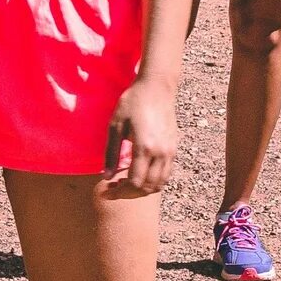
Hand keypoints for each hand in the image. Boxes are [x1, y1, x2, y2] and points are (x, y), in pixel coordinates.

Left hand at [99, 79, 178, 199]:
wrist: (157, 87)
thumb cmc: (133, 102)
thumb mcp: (115, 126)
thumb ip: (111, 153)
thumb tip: (106, 176)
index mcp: (144, 147)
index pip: (135, 182)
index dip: (120, 191)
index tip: (107, 189)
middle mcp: (160, 152)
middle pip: (148, 187)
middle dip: (130, 193)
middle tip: (115, 187)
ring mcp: (170, 151)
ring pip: (160, 183)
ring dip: (143, 189)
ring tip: (127, 183)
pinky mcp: (174, 148)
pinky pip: (167, 174)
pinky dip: (154, 181)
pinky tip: (141, 174)